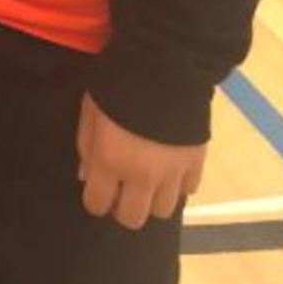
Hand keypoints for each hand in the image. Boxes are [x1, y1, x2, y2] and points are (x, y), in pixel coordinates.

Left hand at [76, 94, 205, 229]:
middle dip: (123, 206)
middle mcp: (141, 177)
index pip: (97, 204)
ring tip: (148, 178)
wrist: (164, 65)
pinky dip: (178, 184)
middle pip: (132, 218)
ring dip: (152, 198)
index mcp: (110, 162)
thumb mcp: (91, 110)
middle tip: (122, 188)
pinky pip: (188, 191)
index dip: (95, 199)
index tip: (97, 188)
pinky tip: (170, 166)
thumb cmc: (117, 84)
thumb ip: (86, 147)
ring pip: (162, 211)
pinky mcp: (196, 164)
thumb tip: (87, 176)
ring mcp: (172, 174)